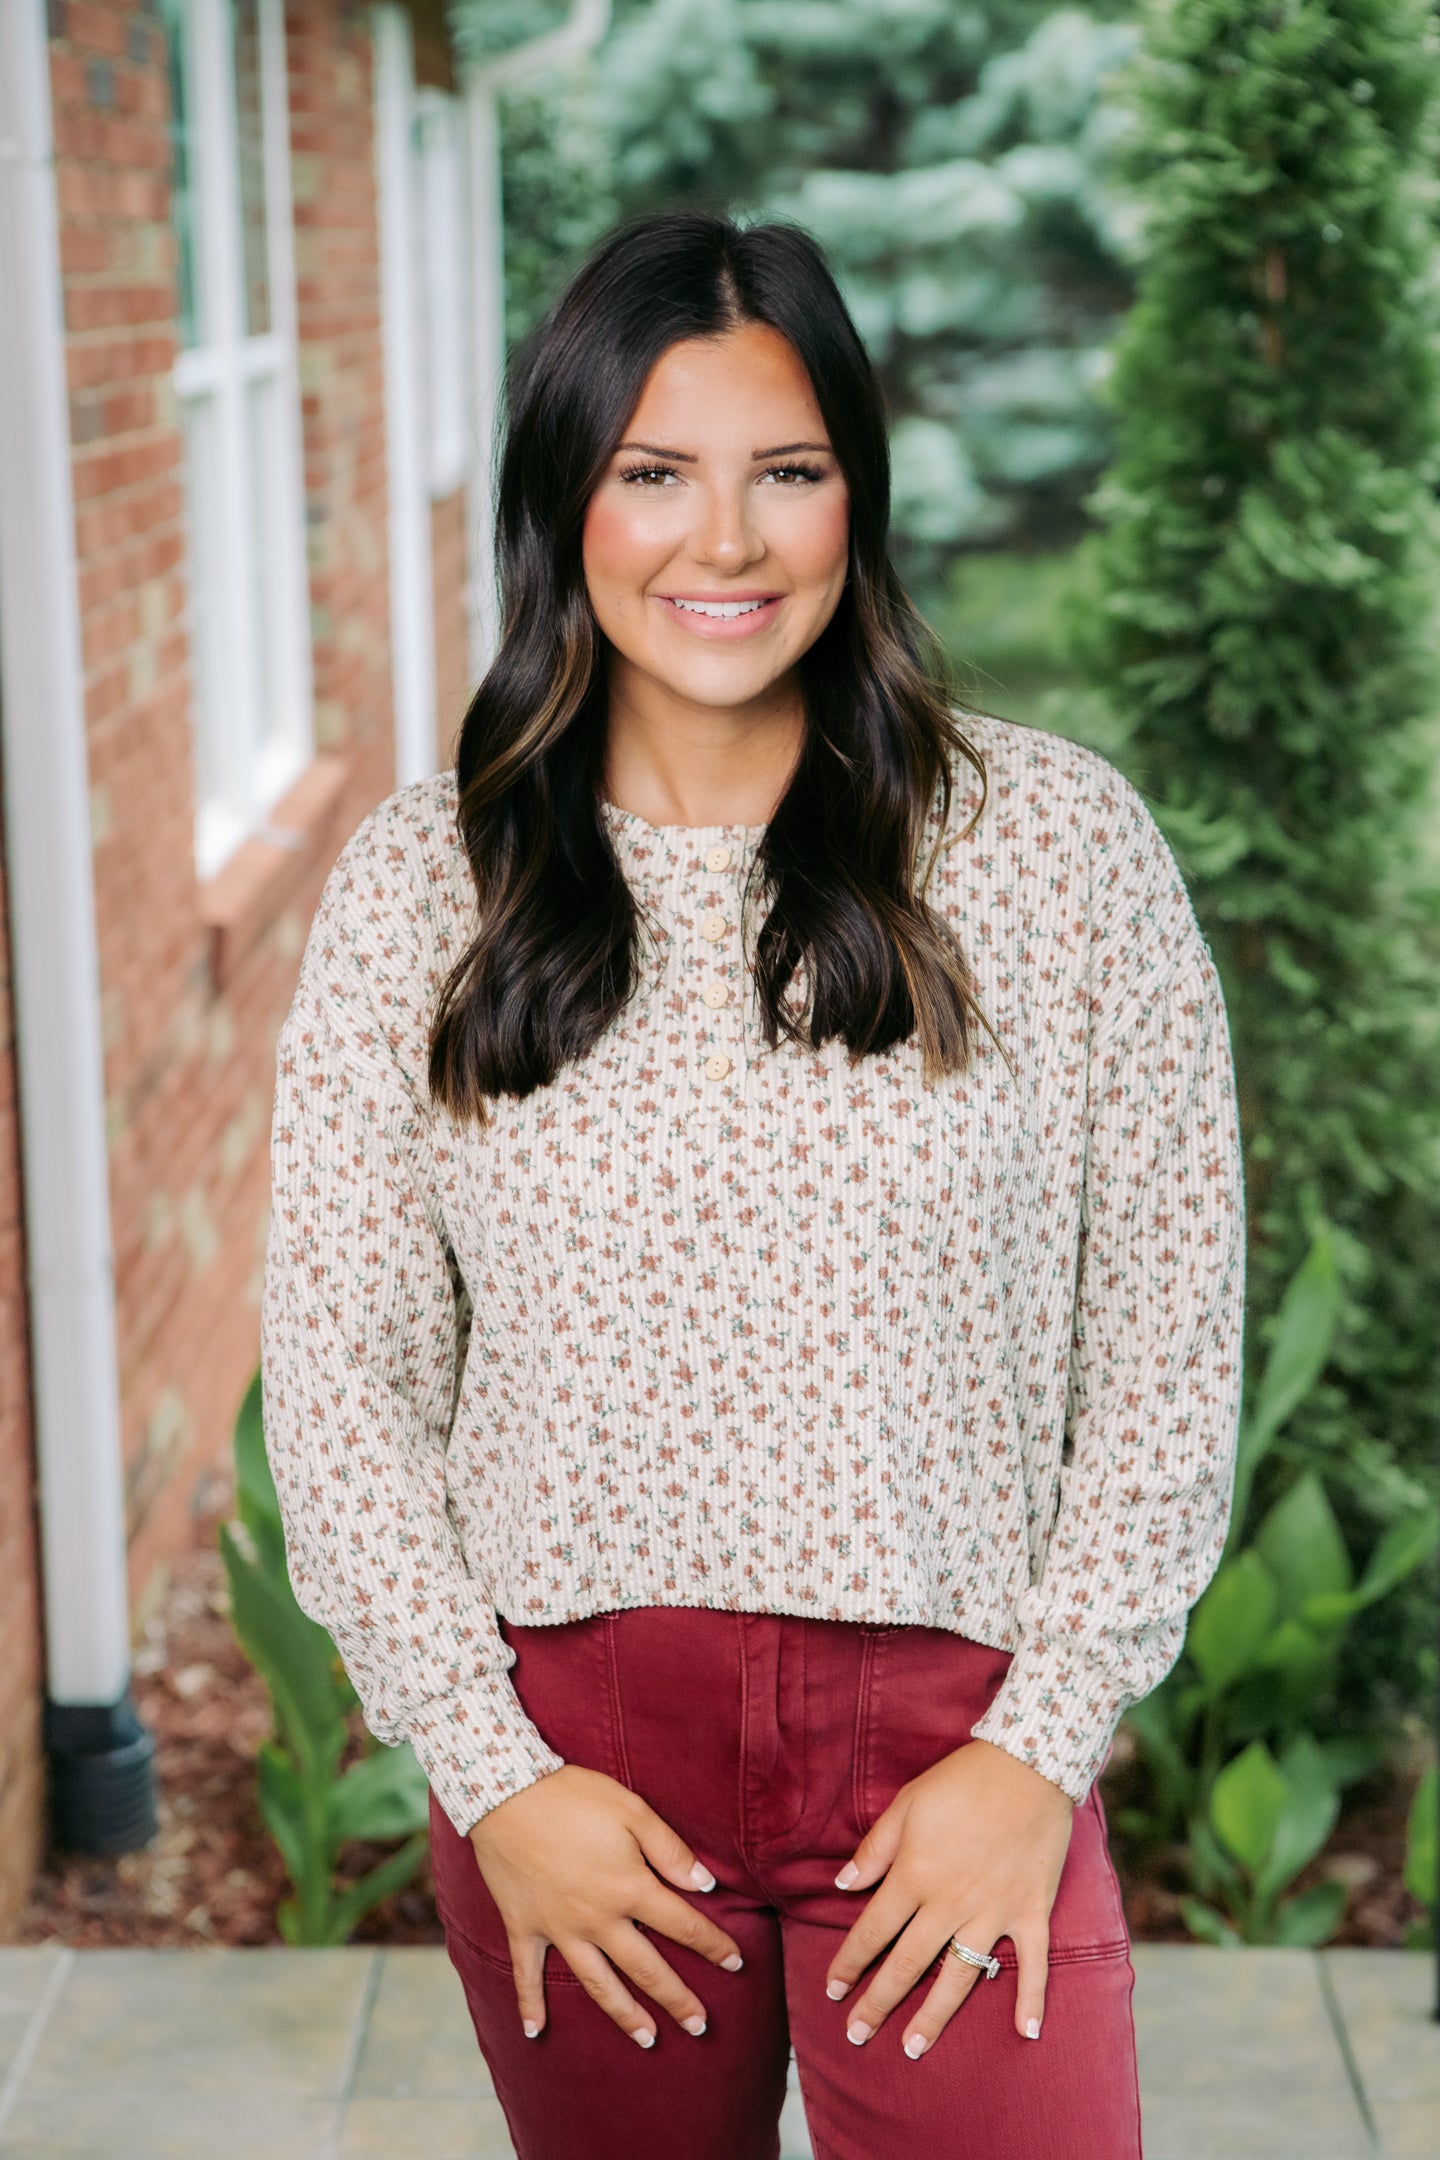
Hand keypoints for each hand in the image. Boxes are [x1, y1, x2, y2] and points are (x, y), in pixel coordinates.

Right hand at [467, 1763, 743, 2046]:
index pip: (683, 1926)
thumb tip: (706, 1884)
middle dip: (677, 2000)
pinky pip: (527, 1976)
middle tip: (700, 2027)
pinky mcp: (525, 1928)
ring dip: (625, 2015)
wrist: (507, 1793)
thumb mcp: (633, 1810)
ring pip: (599, 1984)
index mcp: (630, 1888)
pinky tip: (534, 2033)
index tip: (736, 1964)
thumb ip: (671, 1851)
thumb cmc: (574, 1796)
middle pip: (647, 1969)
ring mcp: (560, 1930)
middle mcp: (599, 1920)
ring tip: (648, 2040)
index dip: (713, 1946)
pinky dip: (529, 2006)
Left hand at [824, 1737, 1073, 2055]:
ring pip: (959, 1976)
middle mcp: (950, 1903)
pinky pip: (1034, 1964)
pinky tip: (1026, 2033)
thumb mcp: (906, 1803)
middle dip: (878, 2003)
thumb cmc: (961, 1780)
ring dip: (935, 2016)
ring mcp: (993, 1912)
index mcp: (914, 1876)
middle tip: (856, 2035)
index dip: (849, 1963)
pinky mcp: (1031, 1911)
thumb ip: (875, 1849)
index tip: (832, 1990)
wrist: (1028, 1763)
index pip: (873, 1931)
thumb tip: (842, 1885)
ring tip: (913, 2047)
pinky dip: (1033, 2000)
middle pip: (907, 1964)